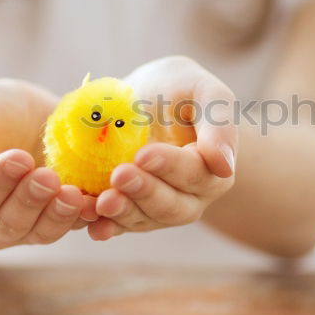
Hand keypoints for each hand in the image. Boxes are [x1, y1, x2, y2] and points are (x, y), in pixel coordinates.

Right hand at [0, 79, 96, 248]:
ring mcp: (29, 224)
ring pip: (41, 232)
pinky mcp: (61, 218)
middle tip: (48, 176)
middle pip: (9, 223)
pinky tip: (98, 202)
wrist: (23, 113)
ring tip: (75, 193)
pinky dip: (87, 218)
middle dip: (30, 201)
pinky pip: (75, 226)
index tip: (19, 158)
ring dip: (59, 216)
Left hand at [88, 56, 237, 239]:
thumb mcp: (202, 91)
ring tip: (100, 202)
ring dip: (123, 214)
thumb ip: (220, 122)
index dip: (170, 166)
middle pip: (171, 206)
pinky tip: (90, 224)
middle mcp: (189, 197)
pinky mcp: (128, 213)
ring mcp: (157, 209)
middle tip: (119, 175)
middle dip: (144, 192)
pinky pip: (118, 225)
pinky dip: (104, 225)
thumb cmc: (178, 89)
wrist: (142, 99)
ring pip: (145, 220)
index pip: (195, 173)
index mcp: (212, 169)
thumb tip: (225, 166)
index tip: (143, 154)